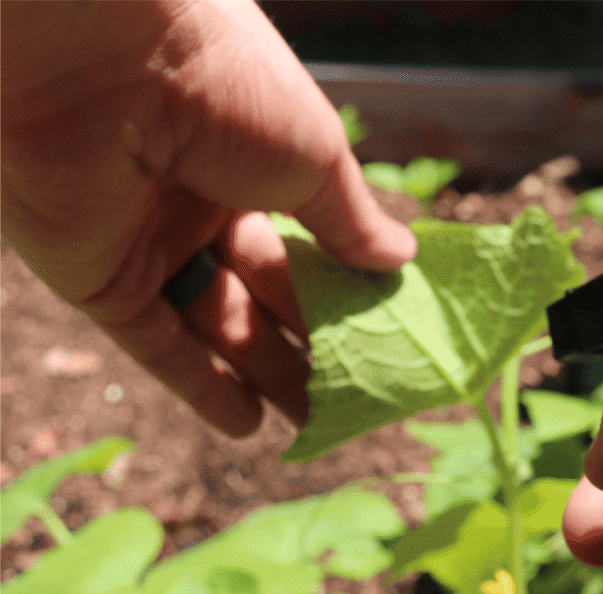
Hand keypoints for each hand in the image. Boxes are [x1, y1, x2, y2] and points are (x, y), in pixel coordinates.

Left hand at [1, 0, 415, 435]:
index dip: (344, 291)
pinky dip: (202, 386)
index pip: (306, 244)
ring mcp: (149, 244)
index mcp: (252, 162)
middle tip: (358, 393)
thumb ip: (352, 221)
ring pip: (219, 326)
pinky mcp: (101, 282)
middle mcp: (199, 205)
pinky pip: (158, 345)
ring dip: (267, 374)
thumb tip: (401, 260)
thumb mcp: (315, 157)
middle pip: (265, 292)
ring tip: (318, 422)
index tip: (384, 335)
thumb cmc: (229, 88)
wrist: (107, 58)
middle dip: (310, 342)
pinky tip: (250, 426)